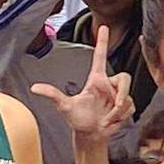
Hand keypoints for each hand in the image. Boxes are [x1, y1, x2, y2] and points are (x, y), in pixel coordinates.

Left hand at [34, 25, 136, 146]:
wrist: (92, 135)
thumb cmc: (79, 120)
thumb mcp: (65, 106)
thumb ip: (52, 94)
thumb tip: (33, 88)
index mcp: (95, 79)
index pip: (100, 57)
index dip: (103, 42)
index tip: (105, 27)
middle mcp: (108, 85)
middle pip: (124, 78)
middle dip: (122, 92)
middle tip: (115, 105)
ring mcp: (118, 95)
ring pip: (127, 95)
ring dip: (118, 110)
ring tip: (107, 118)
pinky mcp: (126, 106)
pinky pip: (130, 106)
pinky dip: (122, 115)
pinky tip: (113, 120)